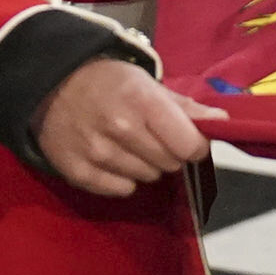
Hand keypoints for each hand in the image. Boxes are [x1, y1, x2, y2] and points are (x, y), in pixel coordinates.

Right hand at [33, 56, 223, 196]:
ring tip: (131, 144)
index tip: (189, 139)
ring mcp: (97, 153)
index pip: (188, 144)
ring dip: (146, 165)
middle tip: (154, 137)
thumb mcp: (149, 84)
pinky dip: (123, 179)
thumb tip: (222, 121)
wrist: (53, 85)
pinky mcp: (78, 173)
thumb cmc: (109, 83)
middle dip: (170, 153)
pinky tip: (114, 158)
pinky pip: (121, 190)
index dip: (195, 145)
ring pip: (147, 178)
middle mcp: (121, 129)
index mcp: (143, 102)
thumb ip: (186, 107)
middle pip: (170, 163)